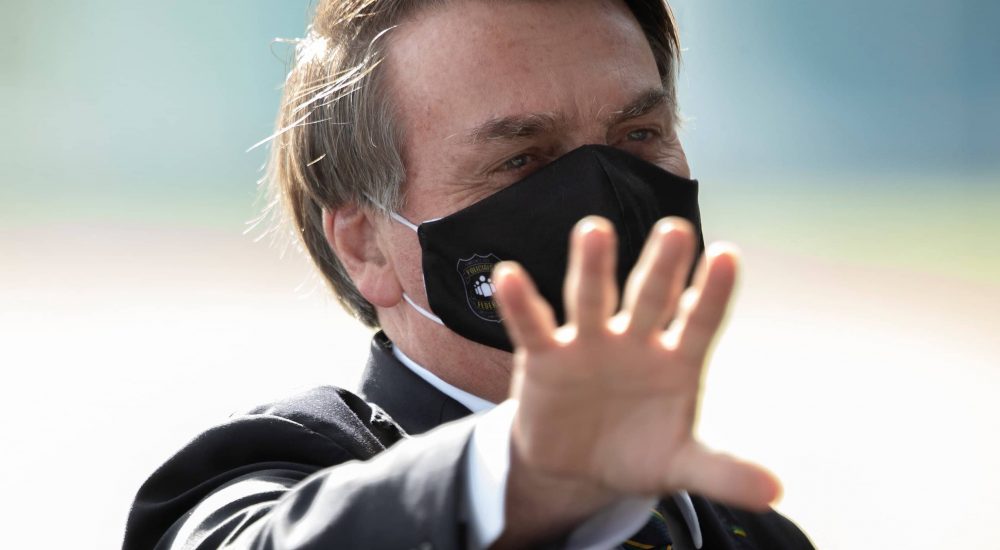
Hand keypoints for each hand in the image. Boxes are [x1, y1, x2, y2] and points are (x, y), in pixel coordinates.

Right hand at [492, 216, 779, 541]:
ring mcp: (589, 343)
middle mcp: (635, 340)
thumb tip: (775, 492)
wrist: (579, 466)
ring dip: (593, 268)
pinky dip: (520, 303)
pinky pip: (533, 326)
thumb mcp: (680, 464)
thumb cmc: (639, 451)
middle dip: (661, 267)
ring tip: (594, 231)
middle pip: (650, 297)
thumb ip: (723, 471)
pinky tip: (509, 275)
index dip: (712, 292)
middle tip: (675, 230)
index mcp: (676, 360)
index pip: (700, 320)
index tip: (727, 256)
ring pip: (592, 299)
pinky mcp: (546, 356)